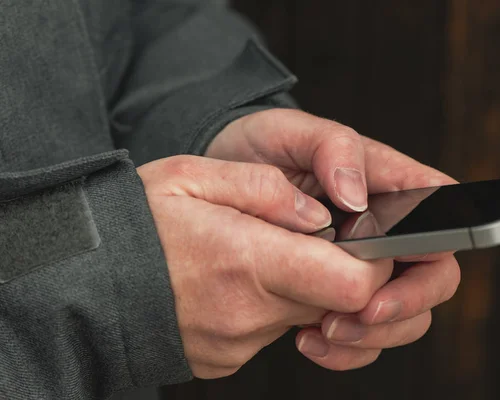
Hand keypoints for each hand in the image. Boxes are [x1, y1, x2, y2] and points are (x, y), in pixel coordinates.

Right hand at [137, 155, 393, 376]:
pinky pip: (270, 330)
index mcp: (247, 260)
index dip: (375, 263)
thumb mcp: (192, 176)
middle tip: (302, 236)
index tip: (362, 238)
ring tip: (254, 254)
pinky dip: (266, 304)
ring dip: (295, 284)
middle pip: (336, 302)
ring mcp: (236, 344)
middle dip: (334, 268)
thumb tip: (319, 215)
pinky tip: (232, 280)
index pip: (354, 284)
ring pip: (303, 315)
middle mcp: (247, 314)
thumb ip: (266, 189)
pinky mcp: (225, 359)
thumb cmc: (131, 222)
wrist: (79, 280)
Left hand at [205, 109, 460, 368]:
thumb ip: (334, 149)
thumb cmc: (269, 147)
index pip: (445, 213)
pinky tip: (309, 340)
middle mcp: (389, 231)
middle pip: (436, 277)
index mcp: (391, 184)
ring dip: (374, 336)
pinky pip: (364, 334)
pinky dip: (345, 350)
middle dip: (405, 305)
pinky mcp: (337, 294)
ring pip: (404, 317)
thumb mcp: (295, 131)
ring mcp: (367, 267)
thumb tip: (356, 197)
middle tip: (361, 312)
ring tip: (326, 330)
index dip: (441, 246)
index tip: (392, 269)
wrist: (228, 177)